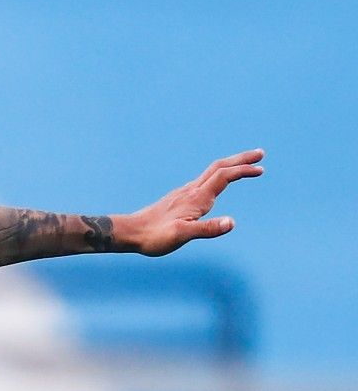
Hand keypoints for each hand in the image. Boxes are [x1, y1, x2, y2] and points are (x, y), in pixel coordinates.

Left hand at [119, 148, 263, 256]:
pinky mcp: (178, 199)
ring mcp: (184, 193)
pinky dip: (217, 176)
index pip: (224, 176)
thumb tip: (232, 223)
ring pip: (211, 173)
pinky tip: (216, 183)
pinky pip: (203, 181)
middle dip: (241, 160)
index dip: (243, 171)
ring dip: (230, 166)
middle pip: (219, 168)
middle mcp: (191, 191)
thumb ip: (207, 229)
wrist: (130, 232)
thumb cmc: (154, 236)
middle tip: (260, 154)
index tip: (261, 169)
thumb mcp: (182, 235)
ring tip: (244, 165)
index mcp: (196, 198)